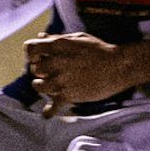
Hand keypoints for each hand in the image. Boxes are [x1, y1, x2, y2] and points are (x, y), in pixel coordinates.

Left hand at [24, 32, 141, 116]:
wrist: (119, 66)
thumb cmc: (99, 50)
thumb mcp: (77, 37)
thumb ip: (57, 38)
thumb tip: (41, 36)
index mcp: (57, 46)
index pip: (30, 48)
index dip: (32, 53)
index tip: (37, 57)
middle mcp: (56, 63)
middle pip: (34, 69)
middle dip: (39, 71)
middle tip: (48, 73)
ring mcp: (62, 80)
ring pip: (38, 86)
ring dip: (41, 86)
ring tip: (47, 86)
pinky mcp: (70, 95)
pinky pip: (54, 106)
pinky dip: (49, 111)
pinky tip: (47, 114)